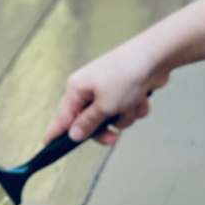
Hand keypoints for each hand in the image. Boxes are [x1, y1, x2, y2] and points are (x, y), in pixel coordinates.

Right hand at [42, 40, 167, 147]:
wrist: (156, 57)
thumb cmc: (126, 74)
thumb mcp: (104, 106)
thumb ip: (88, 124)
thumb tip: (73, 134)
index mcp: (77, 88)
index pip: (62, 117)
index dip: (56, 134)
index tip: (48, 147)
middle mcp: (90, 87)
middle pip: (90, 122)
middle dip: (104, 129)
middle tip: (113, 138)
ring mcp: (109, 88)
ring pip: (112, 118)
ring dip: (124, 116)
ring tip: (131, 104)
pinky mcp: (126, 89)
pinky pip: (127, 109)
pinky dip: (135, 107)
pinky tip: (141, 97)